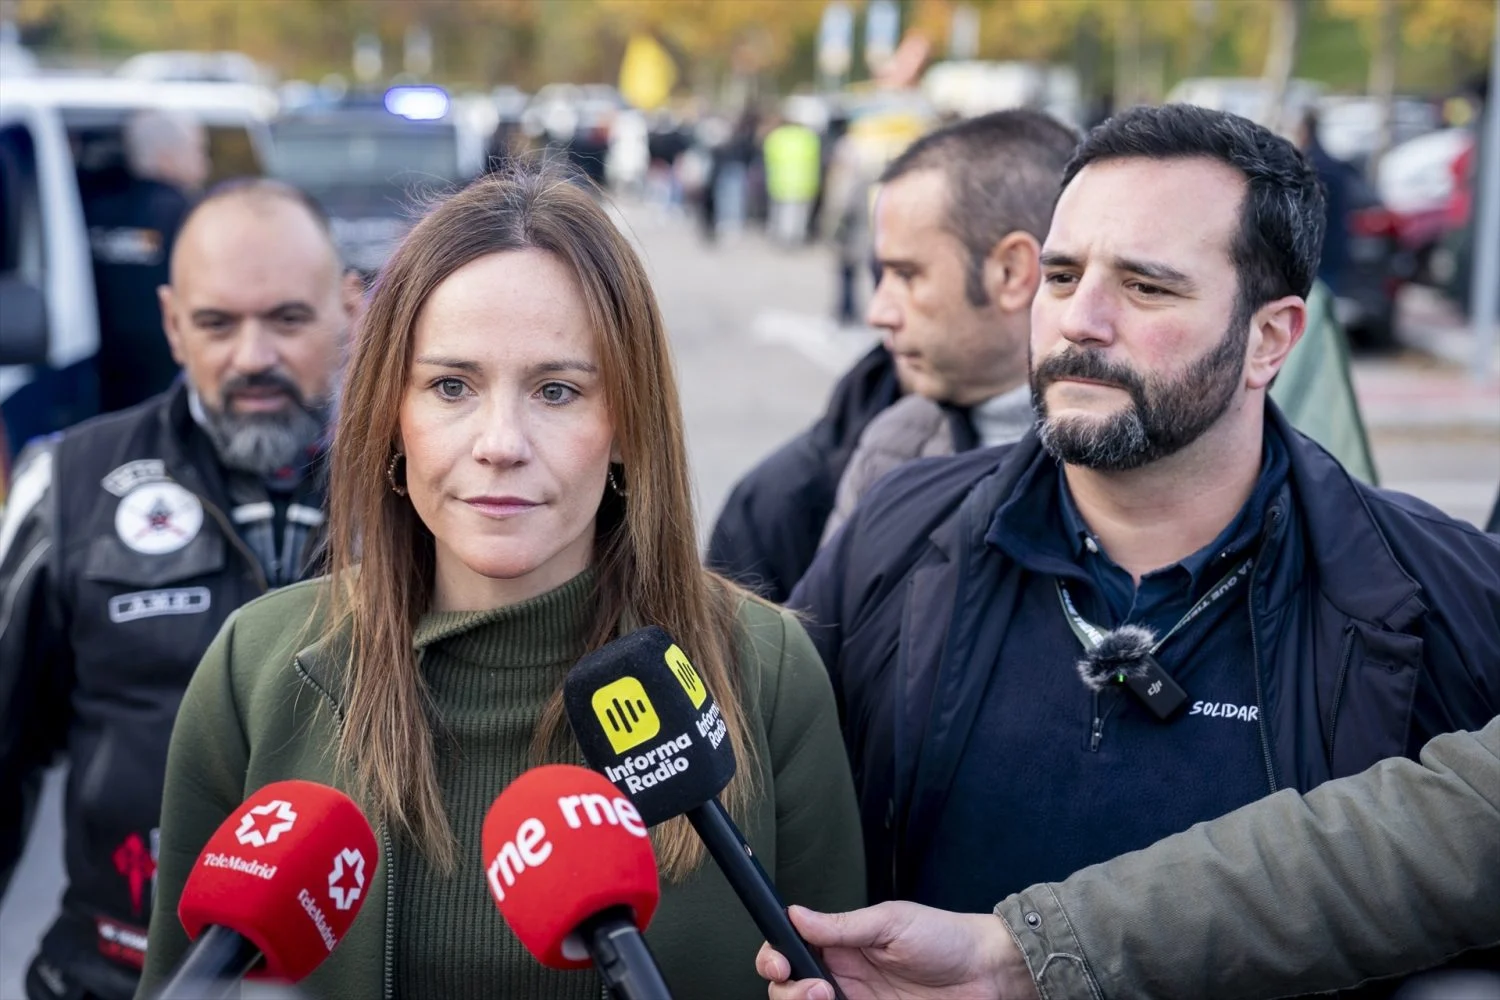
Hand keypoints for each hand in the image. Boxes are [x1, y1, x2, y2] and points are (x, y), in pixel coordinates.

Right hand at [755, 902, 1039, 999]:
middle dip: (788, 992)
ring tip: (828, 999)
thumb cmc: (946, 939)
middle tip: (817, 989)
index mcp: (841, 945)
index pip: (791, 952)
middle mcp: (842, 978)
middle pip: (789, 991)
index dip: (775, 959)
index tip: (779, 964)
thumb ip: (841, 925)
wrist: (988, 975)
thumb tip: (796, 914)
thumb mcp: (891, 922)